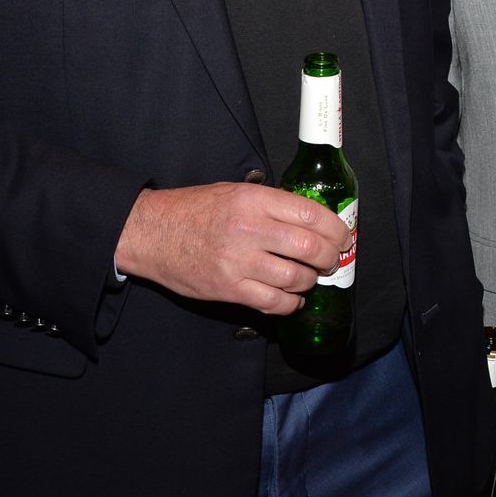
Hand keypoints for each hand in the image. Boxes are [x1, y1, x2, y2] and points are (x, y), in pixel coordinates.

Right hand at [113, 183, 351, 314]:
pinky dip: (290, 304)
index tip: (343, 236)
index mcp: (254, 200)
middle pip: (310, 248)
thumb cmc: (194, 210)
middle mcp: (250, 229)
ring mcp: (239, 261)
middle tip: (332, 260)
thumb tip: (311, 220)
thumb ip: (271, 204)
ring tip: (310, 278)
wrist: (152, 233)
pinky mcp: (228, 288)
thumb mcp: (235, 192)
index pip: (311, 214)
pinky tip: (292, 299)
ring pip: (296, 278)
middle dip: (331, 257)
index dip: (336, 229)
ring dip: (311, 281)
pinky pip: (272, 303)